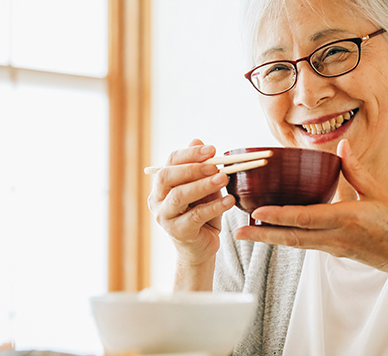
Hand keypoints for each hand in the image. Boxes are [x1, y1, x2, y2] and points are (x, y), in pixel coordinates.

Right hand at [147, 139, 235, 267]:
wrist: (201, 247)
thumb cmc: (202, 213)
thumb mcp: (203, 187)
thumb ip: (201, 167)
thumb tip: (198, 139)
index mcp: (161, 185)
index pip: (170, 162)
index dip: (190, 153)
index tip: (212, 149)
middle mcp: (157, 199)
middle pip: (167, 177)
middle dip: (192, 168)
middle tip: (216, 165)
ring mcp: (165, 217)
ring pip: (179, 196)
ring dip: (203, 185)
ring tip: (224, 178)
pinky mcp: (178, 232)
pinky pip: (195, 216)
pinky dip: (214, 206)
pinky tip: (229, 200)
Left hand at [233, 139, 387, 275]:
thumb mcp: (379, 193)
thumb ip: (356, 170)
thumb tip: (340, 146)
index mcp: (346, 219)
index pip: (306, 218)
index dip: (280, 216)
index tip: (257, 212)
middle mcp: (334, 237)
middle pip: (291, 237)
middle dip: (263, 236)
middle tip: (237, 232)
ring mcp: (332, 247)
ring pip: (295, 243)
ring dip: (269, 238)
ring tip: (246, 233)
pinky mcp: (332, 251)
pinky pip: (304, 244)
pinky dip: (286, 237)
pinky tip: (272, 232)